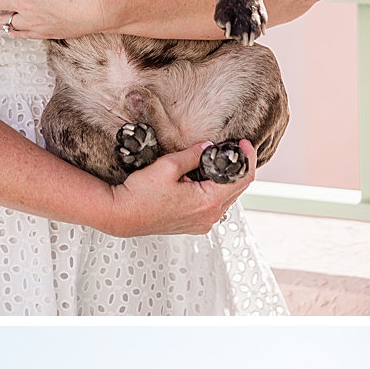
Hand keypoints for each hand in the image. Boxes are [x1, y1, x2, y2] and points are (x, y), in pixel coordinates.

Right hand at [106, 138, 257, 239]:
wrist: (122, 216)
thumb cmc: (141, 195)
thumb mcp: (168, 166)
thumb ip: (192, 155)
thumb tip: (207, 147)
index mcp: (208, 201)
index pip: (242, 178)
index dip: (247, 158)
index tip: (245, 143)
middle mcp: (209, 216)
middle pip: (237, 189)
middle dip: (237, 167)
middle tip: (233, 148)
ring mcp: (202, 223)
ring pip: (226, 198)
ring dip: (225, 180)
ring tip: (217, 161)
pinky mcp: (194, 225)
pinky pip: (213, 207)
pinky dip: (214, 191)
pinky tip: (203, 179)